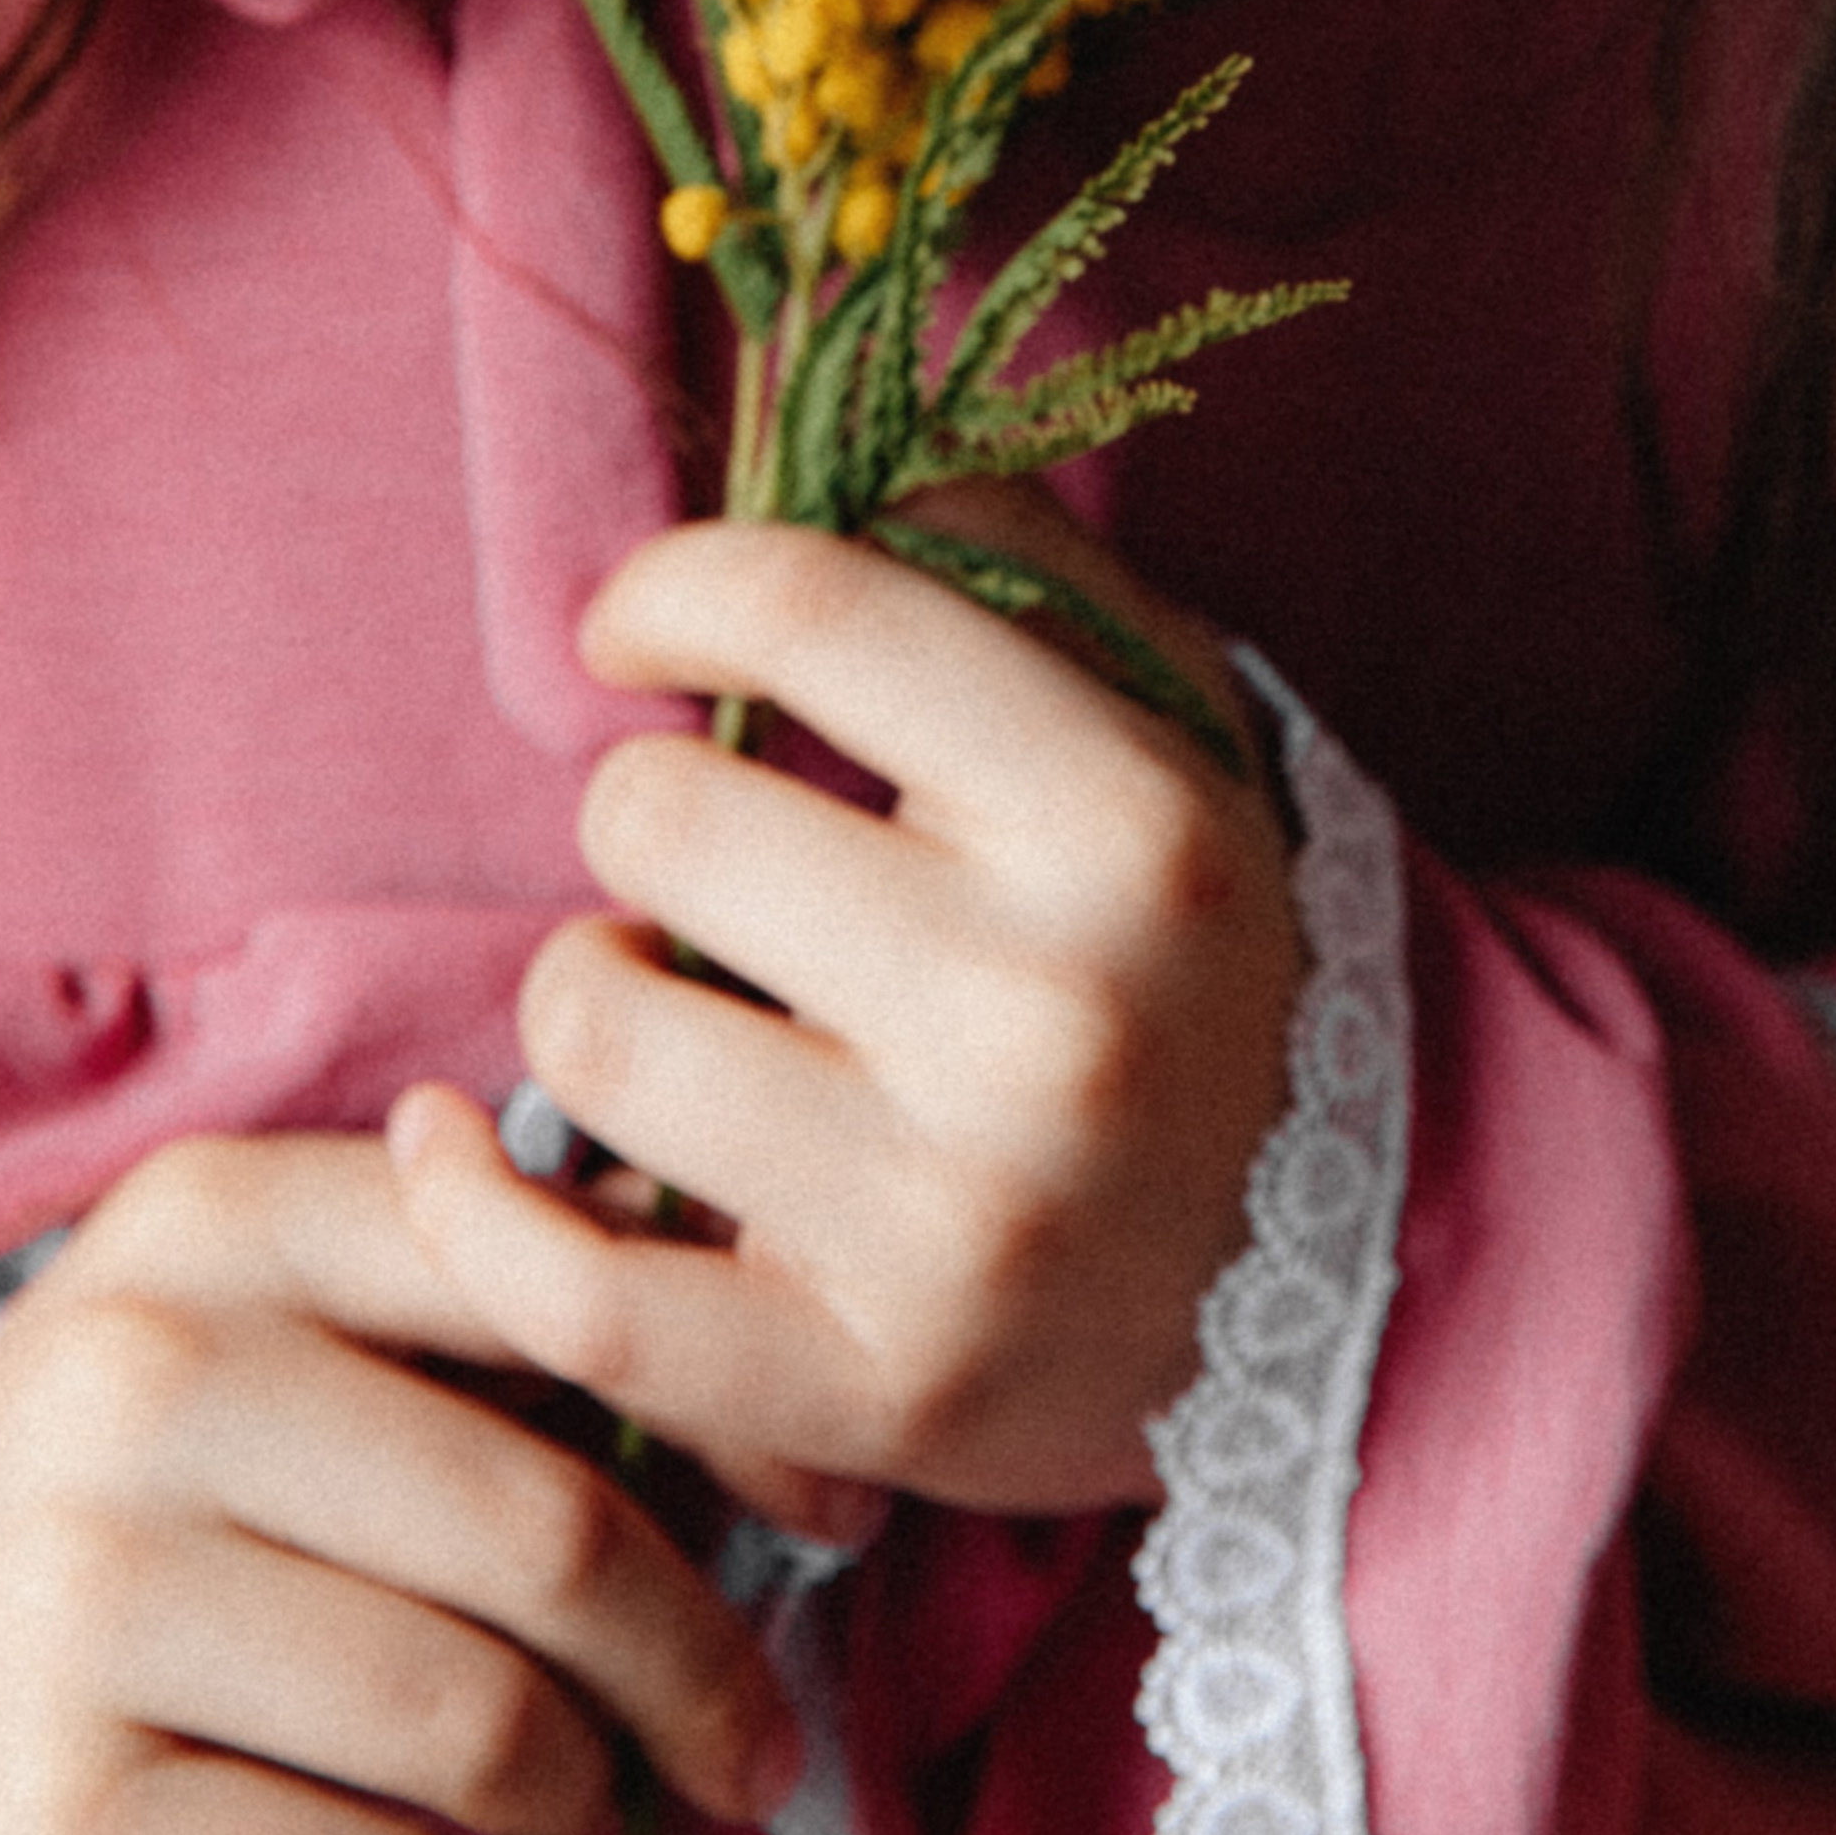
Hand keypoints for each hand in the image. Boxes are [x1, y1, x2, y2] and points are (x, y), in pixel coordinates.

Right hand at [0, 1131, 798, 1834]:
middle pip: (549, 1531)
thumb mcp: (265, 1318)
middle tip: (753, 1743)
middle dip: (697, 1663)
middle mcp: (147, 1375)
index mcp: (228, 1221)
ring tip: (586, 1817)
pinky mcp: (60, 1803)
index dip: (736, 1408)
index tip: (834, 1510)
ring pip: (480, 1722)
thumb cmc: (140, 1476)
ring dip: (582, 1801)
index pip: (552, 1288)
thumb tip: (772, 1376)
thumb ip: (479, 1298)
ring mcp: (89, 1588)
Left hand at [387, 494, 1301, 1519]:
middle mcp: (1046, 1015)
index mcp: (1123, 819)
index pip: (804, 608)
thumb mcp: (1166, 710)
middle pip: (657, 822)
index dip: (670, 588)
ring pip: (593, 1027)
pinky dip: (475, 1204)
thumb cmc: (1202, 943)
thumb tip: (794, 445)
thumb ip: (994, 555)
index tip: (640, 629)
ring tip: (677, 1008)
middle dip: (650, 817)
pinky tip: (457, 1141)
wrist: (1378, 1260)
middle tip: (712, 867)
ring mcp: (957, 1221)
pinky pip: (572, 1291)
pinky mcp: (870, 1390)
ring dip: (595, 993)